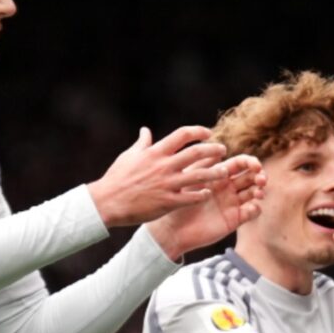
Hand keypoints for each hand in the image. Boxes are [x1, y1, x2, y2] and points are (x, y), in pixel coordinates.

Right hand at [91, 126, 230, 227]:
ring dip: (215, 172)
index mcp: (155, 152)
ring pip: (199, 175)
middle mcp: (164, 165)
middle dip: (213, 150)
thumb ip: (142, 143)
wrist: (108, 202)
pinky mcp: (167, 202)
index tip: (208, 133)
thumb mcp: (129, 156)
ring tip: (225, 172)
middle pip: (196, 153)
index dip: (198, 131)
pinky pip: (191, 197)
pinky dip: (201, 194)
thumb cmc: (117, 178)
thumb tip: (145, 130)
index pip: (182, 135)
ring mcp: (167, 184)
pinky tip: (208, 193)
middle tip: (223, 150)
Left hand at [145, 155, 263, 258]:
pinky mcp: (234, 219)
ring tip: (258, 192)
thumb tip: (216, 151)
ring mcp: (232, 203)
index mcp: (218, 174)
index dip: (250, 162)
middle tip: (261, 178)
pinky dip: (256, 208)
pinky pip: (251, 212)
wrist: (173, 228)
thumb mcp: (189, 180)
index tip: (255, 165)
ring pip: (254, 192)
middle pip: (250, 176)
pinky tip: (251, 208)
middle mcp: (228, 187)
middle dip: (259, 175)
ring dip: (260, 190)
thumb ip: (202, 165)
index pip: (240, 164)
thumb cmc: (177, 202)